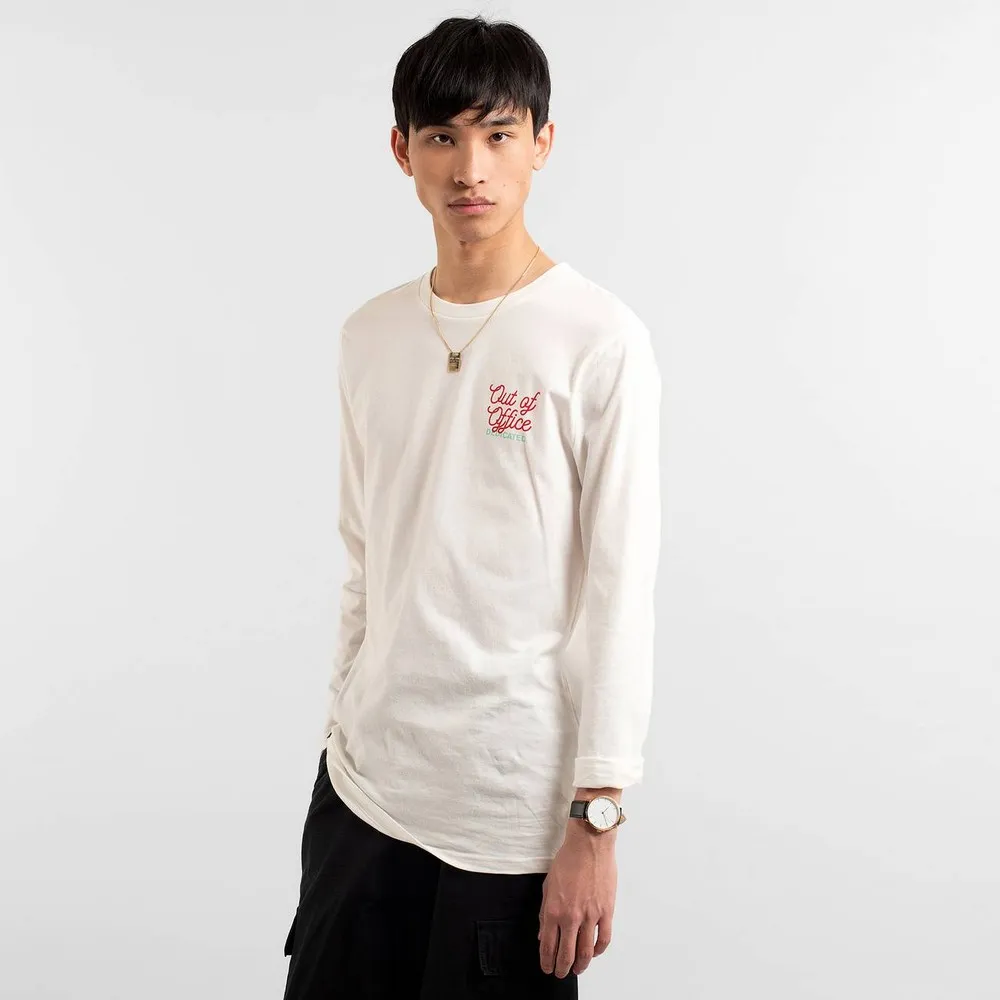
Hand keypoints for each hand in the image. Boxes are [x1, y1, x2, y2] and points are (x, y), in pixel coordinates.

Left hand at [538, 825, 617, 977]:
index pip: (549, 946)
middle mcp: (571, 916)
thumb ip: (545, 912)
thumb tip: (543, 934)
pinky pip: (603, 939)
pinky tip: (594, 952)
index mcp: (554, 910)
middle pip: (566, 954)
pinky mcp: (606, 911)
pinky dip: (599, 950)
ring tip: (577, 969)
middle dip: (562, 968)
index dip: (547, 961)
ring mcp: (590, 916)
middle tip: (560, 973)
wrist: (589, 845)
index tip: (547, 967)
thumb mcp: (548, 885)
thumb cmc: (568, 860)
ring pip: (585, 951)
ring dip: (580, 965)